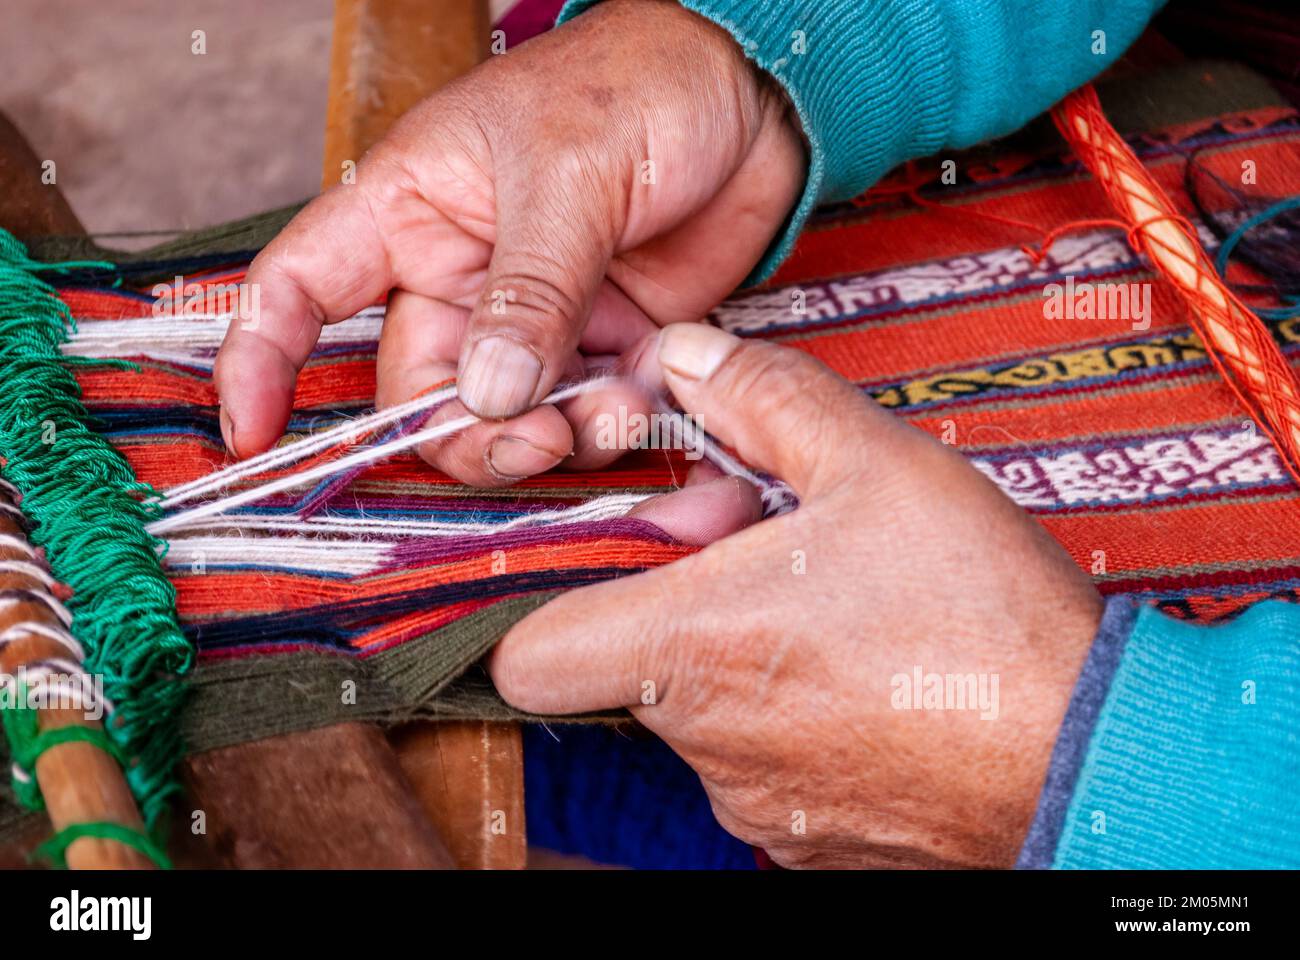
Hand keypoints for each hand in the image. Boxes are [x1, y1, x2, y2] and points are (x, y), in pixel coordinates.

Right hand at [214, 0, 803, 484]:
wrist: (753, 95)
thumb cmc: (639, 86)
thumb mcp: (570, 177)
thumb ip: (530, 291)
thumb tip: (487, 397)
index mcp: (411, 209)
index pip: (301, 287)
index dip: (264, 361)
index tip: (253, 433)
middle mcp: (460, 273)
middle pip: (420, 390)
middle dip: (469, 434)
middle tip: (537, 441)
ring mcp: (534, 317)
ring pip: (507, 418)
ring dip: (556, 436)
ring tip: (616, 407)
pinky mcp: (604, 342)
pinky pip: (587, 411)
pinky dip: (615, 420)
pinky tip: (652, 389)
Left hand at [489, 325, 1103, 867]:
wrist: (1093, 753)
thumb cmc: (986, 622)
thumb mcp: (875, 465)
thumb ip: (763, 400)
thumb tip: (687, 359)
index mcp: (692, 648)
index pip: (526, 657)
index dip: (542, 601)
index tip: (607, 557)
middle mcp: (707, 742)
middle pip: (627, 664)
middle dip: (676, 596)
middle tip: (762, 548)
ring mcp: (756, 801)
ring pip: (699, 710)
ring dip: (737, 651)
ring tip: (830, 607)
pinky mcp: (808, 840)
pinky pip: (761, 761)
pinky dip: (788, 712)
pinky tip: (864, 670)